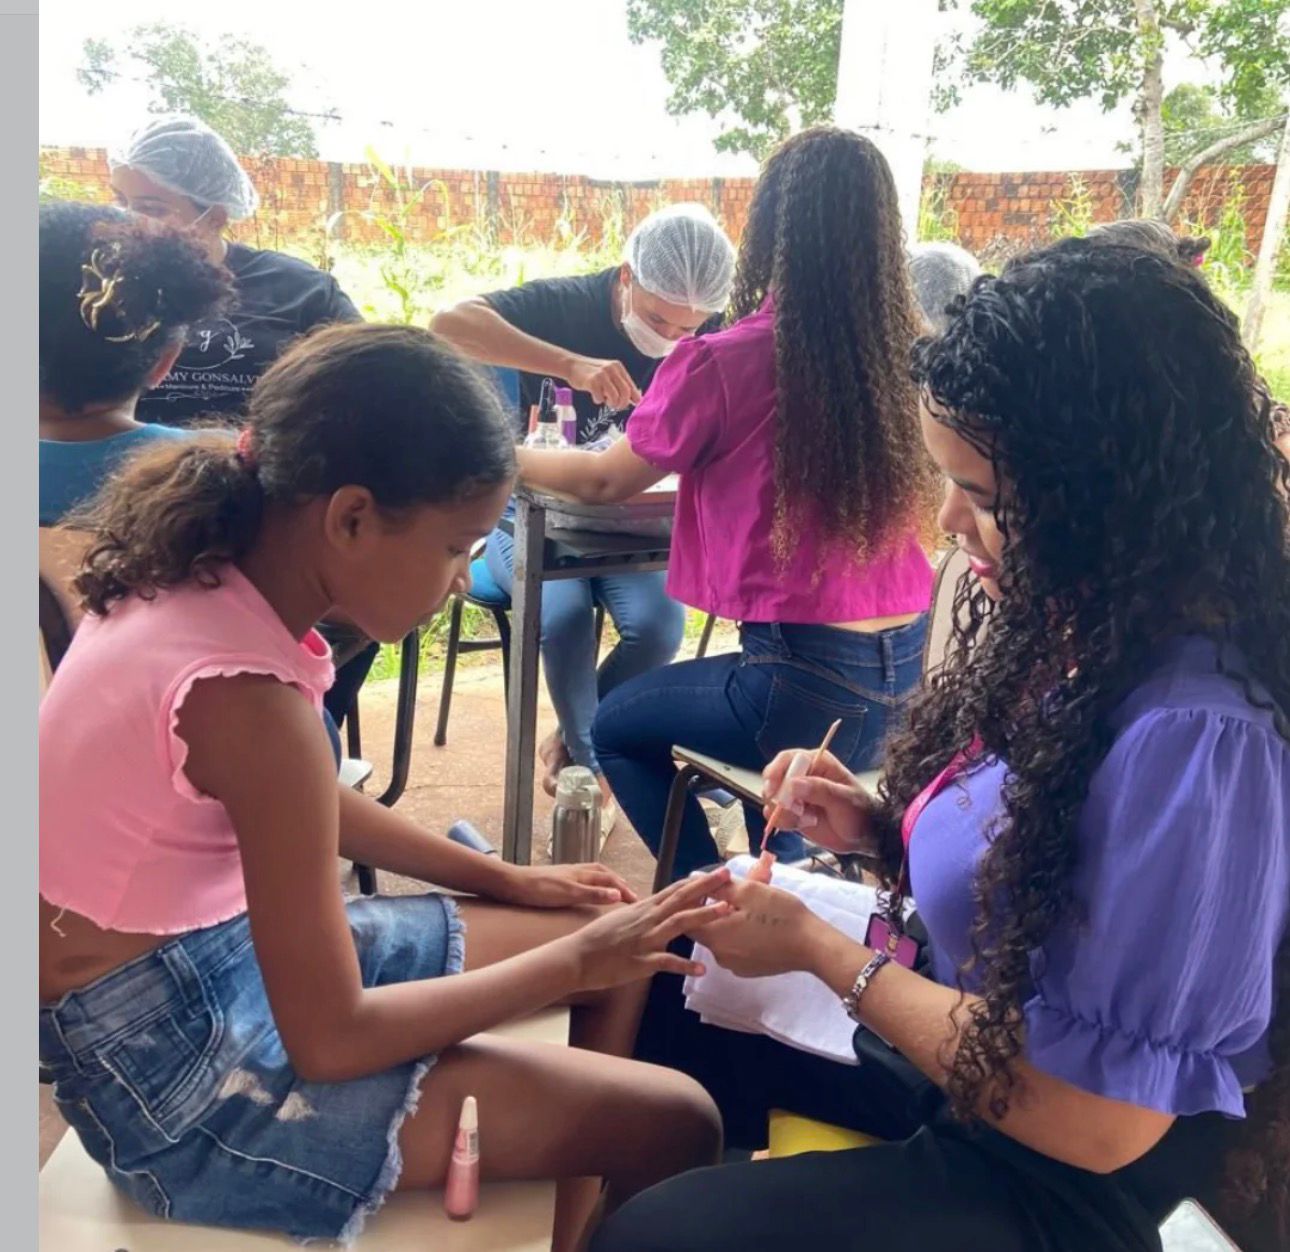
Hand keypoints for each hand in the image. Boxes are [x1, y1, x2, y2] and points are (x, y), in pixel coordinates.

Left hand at [492, 862, 638, 909]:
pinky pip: (582, 881)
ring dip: (606, 882)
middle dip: (618, 882)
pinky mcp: (557, 881)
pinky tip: (587, 894)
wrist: (511, 884)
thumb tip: (619, 894)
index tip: (638, 900)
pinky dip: (592, 885)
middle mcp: (576, 871)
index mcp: (582, 873)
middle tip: (630, 894)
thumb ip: (593, 894)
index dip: (625, 889)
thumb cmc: (539, 889)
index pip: (611, 879)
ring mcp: (566, 875)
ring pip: (592, 876)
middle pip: (604, 873)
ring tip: (613, 892)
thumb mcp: (569, 894)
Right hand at [565, 356, 641, 409]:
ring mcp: (602, 375)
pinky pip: (600, 398)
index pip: (631, 385)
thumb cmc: (591, 372)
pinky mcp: (592, 381)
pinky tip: (595, 397)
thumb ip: (620, 384)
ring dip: (611, 404)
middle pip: (625, 392)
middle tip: (616, 407)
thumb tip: (636, 399)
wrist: (571, 365)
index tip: (634, 404)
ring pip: (615, 397)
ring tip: (606, 401)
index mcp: (617, 367)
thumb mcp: (608, 374)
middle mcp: (611, 369)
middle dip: (622, 403)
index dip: (634, 397)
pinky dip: (598, 400)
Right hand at [567, 868, 733, 990]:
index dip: (697, 881)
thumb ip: (643, 913)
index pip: (675, 890)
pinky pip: (666, 962)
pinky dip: (684, 965)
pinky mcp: (641, 960)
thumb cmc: (598, 938)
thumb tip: (658, 907)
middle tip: (728, 875)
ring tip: (726, 911)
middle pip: (682, 898)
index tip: (715, 872)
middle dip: (706, 886)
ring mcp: (646, 939)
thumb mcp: (623, 918)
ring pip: (679, 923)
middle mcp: (648, 919)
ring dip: (704, 915)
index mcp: (644, 908)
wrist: (577, 956)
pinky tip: (701, 968)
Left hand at [688, 878, 825, 978]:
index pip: (688, 919)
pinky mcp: (750, 970)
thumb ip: (719, 887)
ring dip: (728, 920)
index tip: (706, 887)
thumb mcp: (748, 891)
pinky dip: (740, 934)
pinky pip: (736, 948)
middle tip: (731, 890)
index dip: (692, 901)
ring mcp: (735, 966)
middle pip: (705, 929)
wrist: (811, 945)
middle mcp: (720, 956)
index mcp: (714, 937)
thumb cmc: (779, 914)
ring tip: (747, 903)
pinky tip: (756, 922)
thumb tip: (699, 882)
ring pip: (722, 938)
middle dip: (713, 908)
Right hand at [762, 749, 877, 854]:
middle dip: (778, 797)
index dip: (776, 771)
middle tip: (794, 810)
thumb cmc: (860, 813)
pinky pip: (776, 816)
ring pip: (772, 800)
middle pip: (774, 779)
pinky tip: (803, 825)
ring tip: (807, 819)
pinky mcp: (792, 813)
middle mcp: (803, 776)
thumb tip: (793, 784)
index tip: (772, 789)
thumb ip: (820, 790)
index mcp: (817, 763)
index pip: (788, 759)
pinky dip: (785, 822)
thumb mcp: (844, 800)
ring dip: (784, 812)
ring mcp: (795, 796)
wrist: (864, 838)